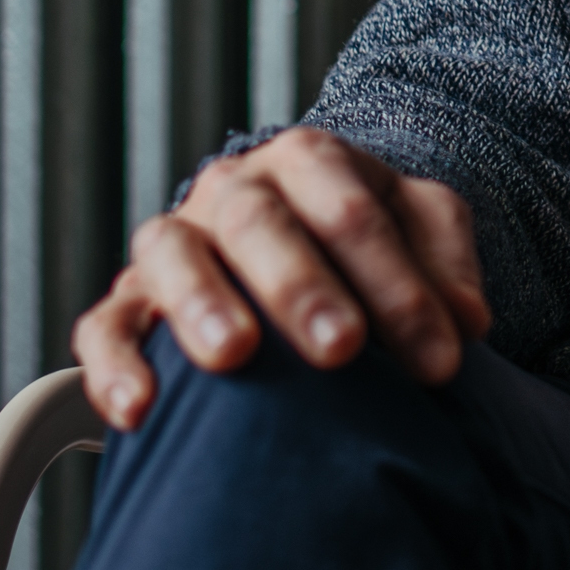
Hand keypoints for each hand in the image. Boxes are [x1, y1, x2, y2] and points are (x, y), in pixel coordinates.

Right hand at [69, 127, 492, 428]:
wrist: (294, 229)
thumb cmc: (364, 239)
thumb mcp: (419, 225)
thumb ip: (447, 261)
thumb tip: (467, 323)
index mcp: (307, 159)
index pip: (352, 209)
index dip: (399, 285)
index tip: (439, 361)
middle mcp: (231, 189)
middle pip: (258, 221)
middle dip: (302, 285)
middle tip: (343, 348)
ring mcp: (174, 239)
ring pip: (170, 254)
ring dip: (201, 304)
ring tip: (235, 356)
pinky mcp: (126, 298)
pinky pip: (103, 324)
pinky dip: (113, 363)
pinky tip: (140, 410)